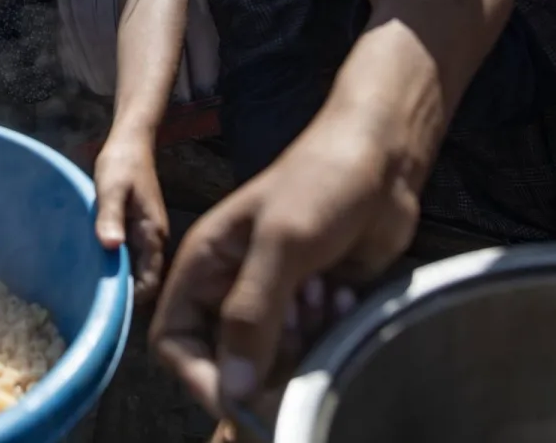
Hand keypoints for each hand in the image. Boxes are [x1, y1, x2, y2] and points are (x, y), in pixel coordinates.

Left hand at [94, 141, 168, 301]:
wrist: (131, 143)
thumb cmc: (121, 164)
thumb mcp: (111, 188)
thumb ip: (110, 216)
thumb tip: (111, 247)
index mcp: (153, 234)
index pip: (150, 282)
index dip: (134, 299)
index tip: (108, 308)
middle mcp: (155, 240)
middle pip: (146, 281)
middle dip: (126, 295)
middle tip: (94, 303)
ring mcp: (148, 236)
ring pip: (139, 270)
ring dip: (120, 281)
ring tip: (92, 290)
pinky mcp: (139, 230)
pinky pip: (132, 258)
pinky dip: (118, 266)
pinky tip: (97, 267)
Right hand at [150, 116, 414, 418]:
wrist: (382, 157)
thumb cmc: (321, 182)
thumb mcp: (281, 244)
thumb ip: (251, 315)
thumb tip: (233, 389)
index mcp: (204, 264)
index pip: (174, 339)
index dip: (199, 374)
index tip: (240, 398)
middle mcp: (231, 284)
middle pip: (227, 358)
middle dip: (265, 358)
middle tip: (301, 330)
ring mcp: (273, 294)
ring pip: (272, 357)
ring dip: (302, 341)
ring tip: (326, 297)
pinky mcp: (311, 300)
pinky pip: (310, 344)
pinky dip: (328, 329)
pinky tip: (344, 293)